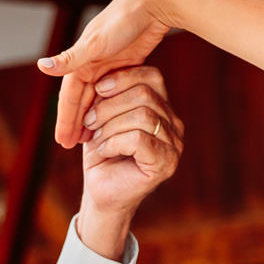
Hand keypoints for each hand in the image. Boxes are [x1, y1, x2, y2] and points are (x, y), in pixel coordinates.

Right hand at [40, 0, 182, 146]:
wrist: (152, 2)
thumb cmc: (124, 20)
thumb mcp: (96, 43)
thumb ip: (70, 58)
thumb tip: (41, 67)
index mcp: (81, 60)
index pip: (69, 97)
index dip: (65, 120)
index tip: (62, 142)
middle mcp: (91, 63)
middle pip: (81, 100)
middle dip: (75, 123)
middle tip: (71, 148)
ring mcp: (108, 65)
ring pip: (96, 97)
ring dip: (91, 117)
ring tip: (90, 140)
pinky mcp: (124, 64)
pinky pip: (112, 92)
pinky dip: (108, 106)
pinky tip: (111, 119)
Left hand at [72, 65, 184, 257]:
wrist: (101, 191)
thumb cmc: (102, 153)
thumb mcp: (102, 116)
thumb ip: (109, 94)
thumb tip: (103, 72)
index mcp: (162, 108)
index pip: (153, 77)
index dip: (123, 77)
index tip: (97, 88)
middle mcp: (174, 124)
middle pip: (145, 94)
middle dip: (109, 105)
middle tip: (89, 121)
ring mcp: (174, 145)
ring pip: (141, 115)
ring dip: (109, 126)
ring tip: (96, 139)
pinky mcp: (165, 163)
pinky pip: (138, 138)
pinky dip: (114, 142)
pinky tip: (104, 150)